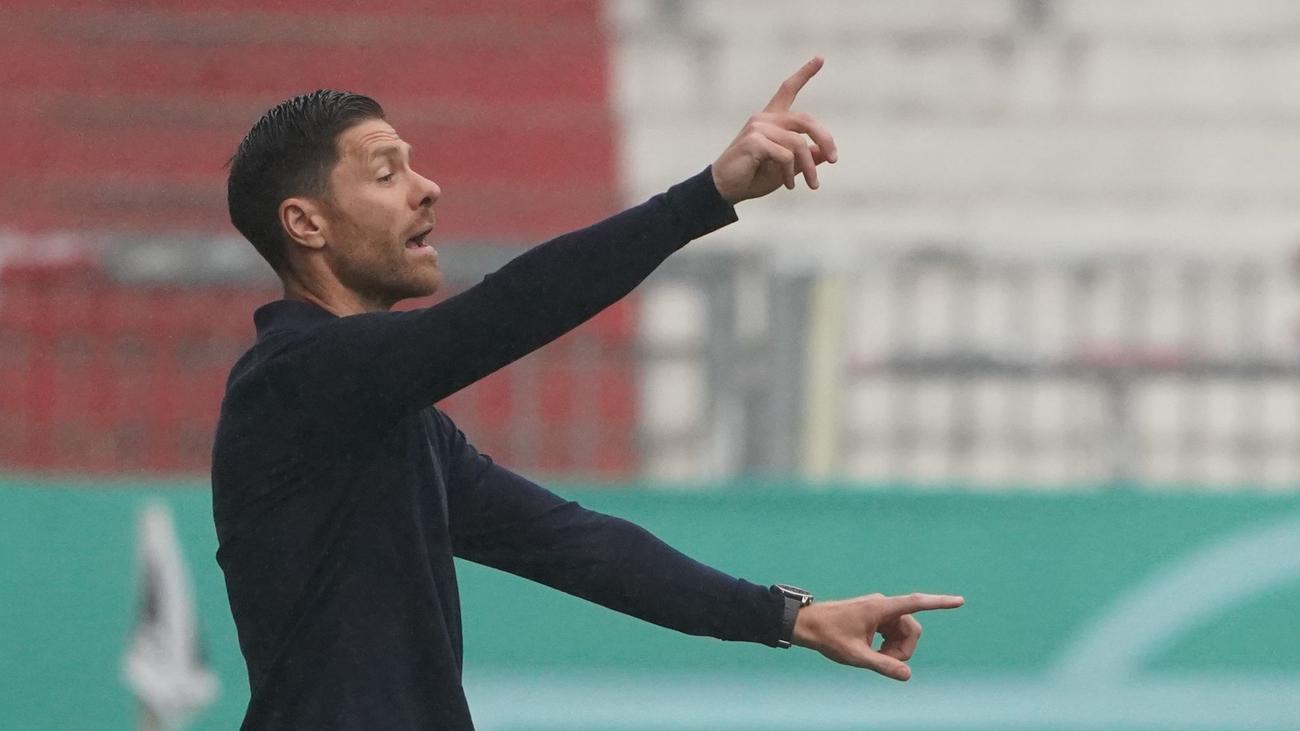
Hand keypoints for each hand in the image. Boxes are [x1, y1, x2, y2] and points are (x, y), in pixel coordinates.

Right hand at [711, 56, 838, 203]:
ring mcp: (758, 128)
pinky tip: (788, 185)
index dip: (804, 73)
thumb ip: (804, 158)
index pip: (788, 90)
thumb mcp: (785, 168)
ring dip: (808, 167)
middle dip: (825, 139)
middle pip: (805, 120)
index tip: (820, 58)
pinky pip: (785, 155)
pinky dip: (790, 173)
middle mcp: (764, 119)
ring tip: (811, 184)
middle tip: (834, 159)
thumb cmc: (753, 177)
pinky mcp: (754, 141)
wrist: (725, 190)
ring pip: (798, 143)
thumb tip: (825, 153)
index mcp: (771, 120)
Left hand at [791, 592, 964, 680]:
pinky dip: (888, 644)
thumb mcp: (856, 656)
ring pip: (902, 632)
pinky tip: (872, 650)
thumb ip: (883, 665)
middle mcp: (882, 605)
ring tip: (873, 657)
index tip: (959, 601)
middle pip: (911, 629)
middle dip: (904, 649)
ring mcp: (878, 610)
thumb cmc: (828, 636)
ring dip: (894, 649)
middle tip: (882, 662)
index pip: (916, 603)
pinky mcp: (874, 615)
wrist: (806, 624)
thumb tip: (907, 675)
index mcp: (880, 608)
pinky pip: (892, 631)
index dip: (939, 603)